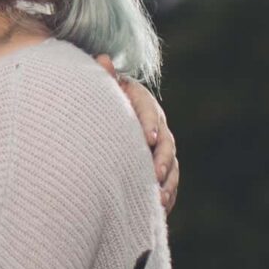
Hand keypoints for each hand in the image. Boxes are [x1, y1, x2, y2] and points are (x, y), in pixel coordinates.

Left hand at [96, 56, 179, 214]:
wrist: (102, 113)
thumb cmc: (96, 100)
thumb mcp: (99, 89)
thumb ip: (102, 77)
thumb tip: (102, 59)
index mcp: (140, 101)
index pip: (149, 111)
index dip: (150, 124)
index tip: (148, 138)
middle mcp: (156, 124)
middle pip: (166, 143)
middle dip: (162, 160)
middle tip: (155, 176)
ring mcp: (160, 146)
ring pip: (172, 165)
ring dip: (167, 182)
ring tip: (159, 198)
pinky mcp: (158, 165)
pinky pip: (169, 181)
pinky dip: (166, 194)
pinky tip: (159, 209)